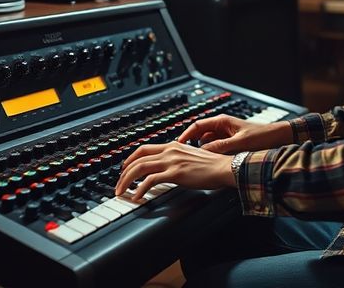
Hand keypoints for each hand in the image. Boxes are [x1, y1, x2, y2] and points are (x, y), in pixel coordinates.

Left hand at [115, 141, 232, 200]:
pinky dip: (140, 189)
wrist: (224, 167)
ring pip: (140, 168)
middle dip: (124, 171)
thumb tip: (169, 168)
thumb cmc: (212, 165)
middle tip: (118, 183)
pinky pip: (150, 181)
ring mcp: (171, 161)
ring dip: (127, 181)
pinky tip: (137, 197)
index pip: (144, 148)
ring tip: (122, 192)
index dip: (131, 158)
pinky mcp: (175, 173)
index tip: (125, 167)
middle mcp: (169, 151)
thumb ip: (178, 158)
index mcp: (173, 145)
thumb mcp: (191, 156)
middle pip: (138, 158)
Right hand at [177, 114, 292, 153]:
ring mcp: (226, 136)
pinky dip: (212, 156)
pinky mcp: (231, 144)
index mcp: (222, 122)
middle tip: (184, 157)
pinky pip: (216, 149)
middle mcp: (222, 127)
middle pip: (200, 136)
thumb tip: (202, 151)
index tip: (178, 145)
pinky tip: (211, 164)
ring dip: (203, 152)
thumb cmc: (263, 136)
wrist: (279, 138)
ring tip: (198, 162)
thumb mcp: (240, 143)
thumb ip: (221, 147)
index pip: (197, 126)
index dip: (186, 135)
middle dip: (192, 146)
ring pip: (207, 144)